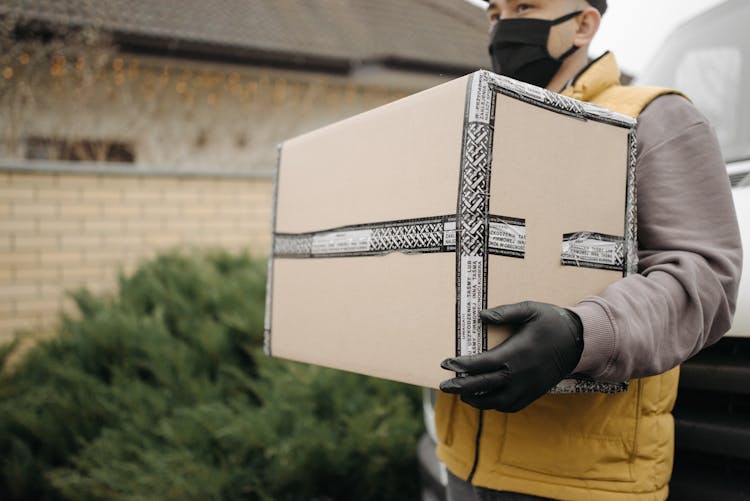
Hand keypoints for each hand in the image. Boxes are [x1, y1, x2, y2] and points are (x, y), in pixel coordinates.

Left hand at [439, 301, 582, 412]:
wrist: (579, 343)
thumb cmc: (552, 323)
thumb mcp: (531, 309)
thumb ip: (506, 312)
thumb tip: (481, 315)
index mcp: (515, 353)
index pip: (481, 363)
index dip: (461, 365)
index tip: (445, 363)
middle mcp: (519, 374)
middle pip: (483, 386)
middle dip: (461, 387)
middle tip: (444, 387)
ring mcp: (526, 387)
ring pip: (495, 401)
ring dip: (476, 399)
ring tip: (461, 395)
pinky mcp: (533, 394)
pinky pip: (510, 406)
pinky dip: (494, 405)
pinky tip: (484, 398)